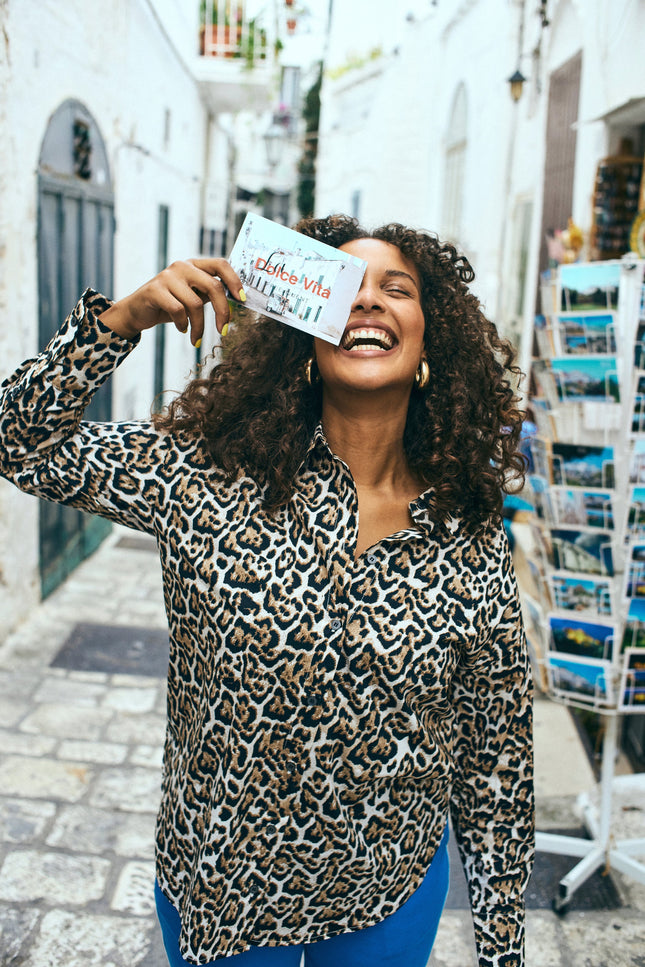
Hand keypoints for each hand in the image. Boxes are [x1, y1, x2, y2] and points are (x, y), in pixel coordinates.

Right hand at [98, 258, 244, 345]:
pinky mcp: (155, 289)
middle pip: (213, 286)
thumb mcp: (193, 297)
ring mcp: (168, 276)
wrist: (137, 311)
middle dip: (222, 312)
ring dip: (199, 326)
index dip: (234, 281)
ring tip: (196, 338)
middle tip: (223, 331)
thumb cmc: (170, 305)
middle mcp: (183, 266)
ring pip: (195, 303)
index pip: (221, 264)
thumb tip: (236, 300)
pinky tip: (182, 329)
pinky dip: (183, 325)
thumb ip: (210, 294)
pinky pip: (178, 310)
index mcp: (195, 265)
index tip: (242, 300)